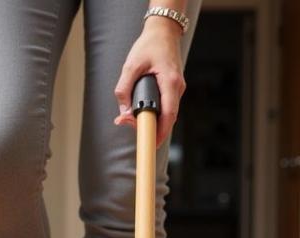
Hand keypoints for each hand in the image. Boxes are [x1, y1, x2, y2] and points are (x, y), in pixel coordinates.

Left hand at [114, 17, 184, 146]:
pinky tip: (138, 113)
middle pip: (167, 118)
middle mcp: (177, 88)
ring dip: (149, 121)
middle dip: (149, 127)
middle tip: (127, 124)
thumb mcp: (130, 66)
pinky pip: (164, 108)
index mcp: (170, 82)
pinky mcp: (172, 90)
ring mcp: (176, 89)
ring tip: (129, 118)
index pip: (169, 114)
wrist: (163, 32)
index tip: (152, 144)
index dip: (161, 132)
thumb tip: (122, 114)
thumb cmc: (148, 46)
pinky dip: (152, 114)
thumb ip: (124, 90)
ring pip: (165, 114)